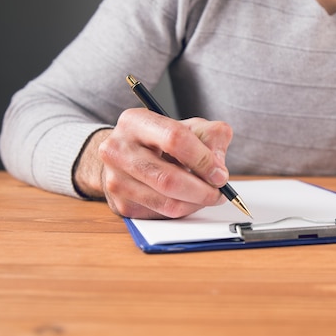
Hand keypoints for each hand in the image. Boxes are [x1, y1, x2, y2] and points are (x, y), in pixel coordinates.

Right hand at [74, 108, 232, 218]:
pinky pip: (161, 214)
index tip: (220, 173)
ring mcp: (115, 179)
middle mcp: (118, 149)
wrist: (124, 156)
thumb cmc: (161, 140)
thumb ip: (211, 137)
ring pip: (166, 202)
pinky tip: (188, 199)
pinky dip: (183, 210)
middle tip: (219, 192)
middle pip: (168, 178)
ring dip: (196, 203)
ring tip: (207, 196)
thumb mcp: (189, 127)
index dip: (203, 159)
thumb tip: (218, 168)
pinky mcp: (121, 204)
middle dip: (202, 190)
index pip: (174, 139)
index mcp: (135, 122)